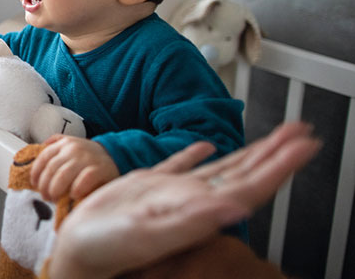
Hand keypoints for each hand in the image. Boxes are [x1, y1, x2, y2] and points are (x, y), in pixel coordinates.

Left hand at [30, 136, 118, 200]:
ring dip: (55, 190)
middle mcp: (73, 149)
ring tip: (54, 198)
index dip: (36, 172)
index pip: (43, 157)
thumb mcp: (70, 145)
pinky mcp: (99, 169)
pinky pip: (83, 180)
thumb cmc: (89, 155)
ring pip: (63, 175)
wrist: (117, 154)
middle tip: (45, 196)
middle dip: (44, 185)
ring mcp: (86, 159)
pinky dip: (75, 189)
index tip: (34, 184)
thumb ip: (54, 148)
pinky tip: (73, 195)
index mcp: (64, 143)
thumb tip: (33, 160)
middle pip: (51, 169)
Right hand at [45, 122, 320, 278]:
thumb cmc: (109, 249)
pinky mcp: (146, 188)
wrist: (79, 253)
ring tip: (273, 136)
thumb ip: (192, 220)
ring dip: (249, 152)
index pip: (251, 185)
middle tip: (301, 130)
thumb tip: (238, 207)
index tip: (305, 144)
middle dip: (276, 153)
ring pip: (220, 168)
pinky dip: (195, 153)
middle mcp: (192, 201)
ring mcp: (171, 194)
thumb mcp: (150, 234)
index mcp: (198, 210)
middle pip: (245, 173)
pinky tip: (205, 144)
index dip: (280, 165)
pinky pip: (178, 166)